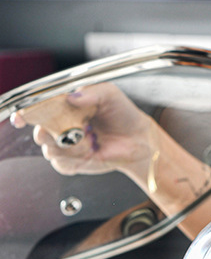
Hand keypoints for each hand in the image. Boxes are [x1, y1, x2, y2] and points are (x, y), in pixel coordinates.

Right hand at [11, 83, 155, 181]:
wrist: (140, 139)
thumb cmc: (124, 114)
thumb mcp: (109, 95)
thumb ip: (90, 92)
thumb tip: (72, 97)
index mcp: (65, 107)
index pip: (39, 110)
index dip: (27, 113)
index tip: (22, 117)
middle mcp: (63, 127)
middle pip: (40, 133)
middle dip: (47, 134)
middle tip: (63, 132)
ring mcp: (69, 146)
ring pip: (50, 151)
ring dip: (66, 148)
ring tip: (88, 140)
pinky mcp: (77, 163)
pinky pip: (62, 166)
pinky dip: (71, 161)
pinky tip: (86, 154)